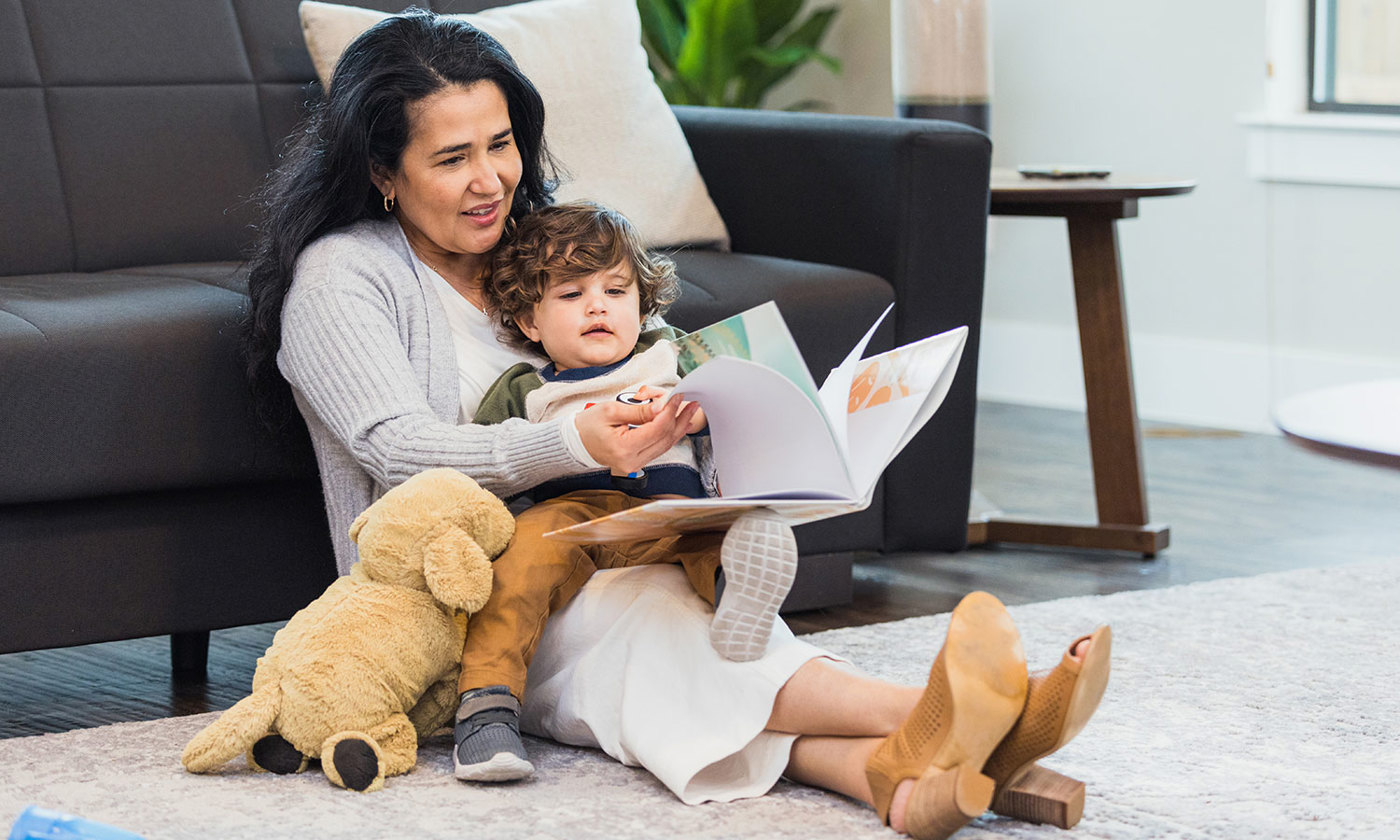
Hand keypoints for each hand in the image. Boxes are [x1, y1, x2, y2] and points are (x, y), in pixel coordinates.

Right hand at [574, 392, 699, 475]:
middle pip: (665, 439)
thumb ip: (638, 411)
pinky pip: (658, 449)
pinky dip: (669, 435)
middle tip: (692, 402)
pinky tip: (678, 424)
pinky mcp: (637, 463)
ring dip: (678, 427)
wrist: (575, 442)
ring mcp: (635, 465)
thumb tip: (661, 406)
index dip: (670, 411)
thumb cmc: (588, 425)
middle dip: (680, 419)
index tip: (678, 396)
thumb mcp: (611, 411)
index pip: (656, 429)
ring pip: (665, 445)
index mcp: (623, 448)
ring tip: (690, 411)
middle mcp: (632, 461)